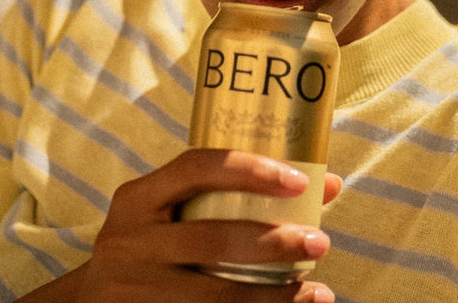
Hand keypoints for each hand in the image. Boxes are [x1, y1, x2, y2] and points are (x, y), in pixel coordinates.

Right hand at [77, 148, 341, 302]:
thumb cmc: (151, 242)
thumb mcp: (171, 209)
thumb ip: (232, 193)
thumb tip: (328, 183)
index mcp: (137, 198)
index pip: (196, 168)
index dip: (250, 169)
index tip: (299, 181)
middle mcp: (129, 241)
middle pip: (213, 240)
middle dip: (274, 242)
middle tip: (319, 241)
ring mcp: (134, 290)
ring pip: (216, 295)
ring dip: (275, 295)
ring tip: (316, 290)